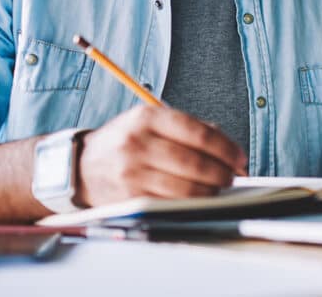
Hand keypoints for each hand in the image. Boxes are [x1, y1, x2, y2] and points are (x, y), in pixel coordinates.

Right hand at [74, 105, 246, 207]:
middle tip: (232, 176)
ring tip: (217, 188)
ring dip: (210, 191)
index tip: (240, 157)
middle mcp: (137, 143)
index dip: (226, 147)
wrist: (82, 166)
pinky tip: (198, 199)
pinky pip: (171, 205)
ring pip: (186, 188)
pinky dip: (191, 204)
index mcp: (147, 117)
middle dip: (222, 172)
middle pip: (195, 163)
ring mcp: (131, 172)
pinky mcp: (130, 198)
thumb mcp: (151, 123)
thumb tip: (229, 149)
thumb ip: (189, 129)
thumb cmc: (126, 142)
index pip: (198, 133)